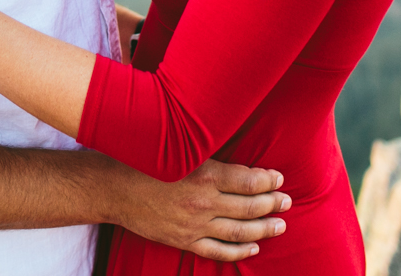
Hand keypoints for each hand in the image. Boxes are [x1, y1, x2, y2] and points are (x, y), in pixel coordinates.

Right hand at [114, 159, 288, 260]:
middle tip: (287, 201)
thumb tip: (238, 157)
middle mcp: (203, 202)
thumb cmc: (145, 160)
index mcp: (204, 174)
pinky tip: (253, 247)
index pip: (249, 180)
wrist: (114, 187)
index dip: (269, 180)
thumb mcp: (179, 149)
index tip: (279, 178)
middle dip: (272, 204)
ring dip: (264, 228)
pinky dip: (239, 251)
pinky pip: (218, 251)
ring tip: (280, 225)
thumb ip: (209, 155)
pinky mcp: (183, 240)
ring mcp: (194, 225)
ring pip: (239, 231)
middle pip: (249, 206)